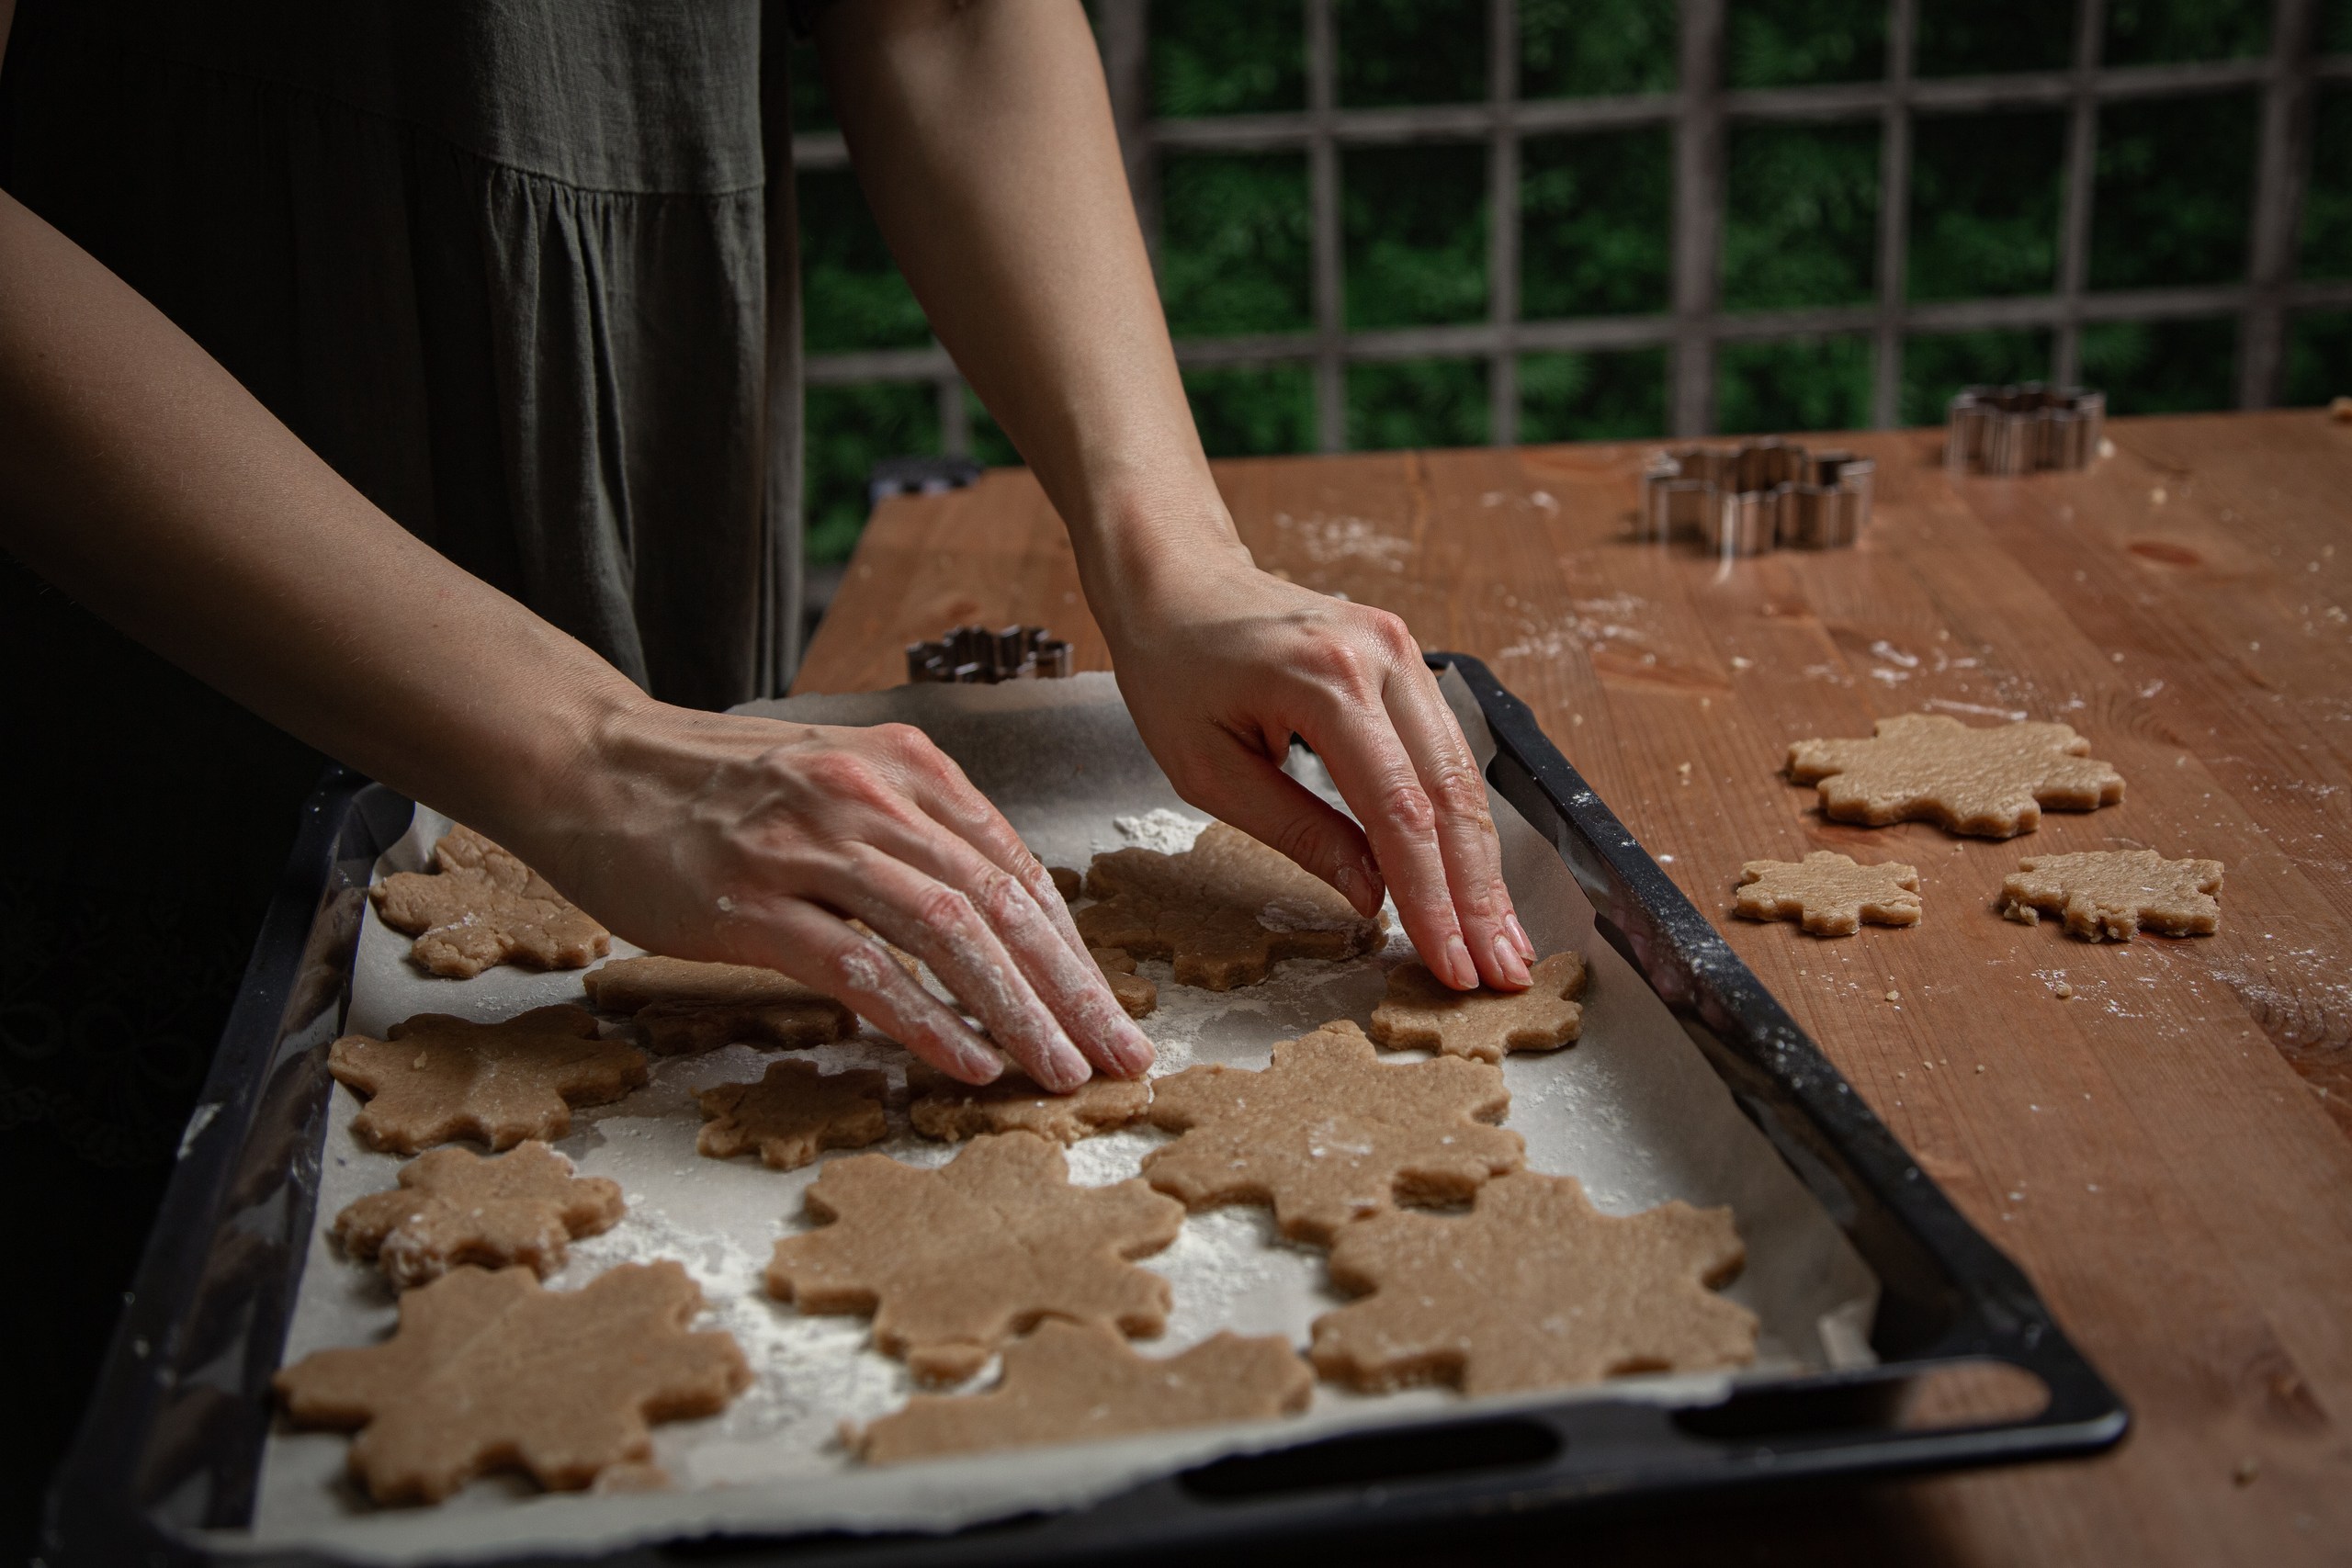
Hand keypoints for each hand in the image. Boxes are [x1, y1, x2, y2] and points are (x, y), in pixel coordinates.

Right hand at [509, 701, 1153, 1090]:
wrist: (591, 766)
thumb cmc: (716, 789)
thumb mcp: (834, 784)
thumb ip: (912, 837)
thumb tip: (995, 920)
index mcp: (905, 769)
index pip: (1015, 869)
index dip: (1073, 950)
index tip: (1112, 1012)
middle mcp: (870, 798)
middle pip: (999, 903)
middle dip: (1071, 991)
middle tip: (1119, 1057)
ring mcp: (810, 847)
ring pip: (946, 934)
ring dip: (1015, 1012)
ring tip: (1059, 1071)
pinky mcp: (751, 902)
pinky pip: (861, 969)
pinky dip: (925, 1020)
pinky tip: (968, 1064)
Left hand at [1103, 549, 1535, 991]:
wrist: (1175, 580)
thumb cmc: (1173, 671)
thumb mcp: (1209, 770)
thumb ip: (1298, 832)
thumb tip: (1373, 897)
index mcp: (1324, 681)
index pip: (1399, 810)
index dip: (1431, 897)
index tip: (1451, 963)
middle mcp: (1380, 656)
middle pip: (1451, 794)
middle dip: (1479, 893)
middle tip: (1503, 969)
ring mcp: (1402, 650)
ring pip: (1464, 774)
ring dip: (1485, 864)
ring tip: (1505, 939)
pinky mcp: (1406, 658)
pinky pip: (1448, 749)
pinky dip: (1465, 819)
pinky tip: (1478, 875)